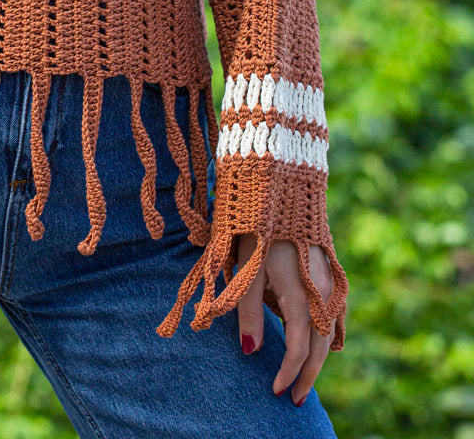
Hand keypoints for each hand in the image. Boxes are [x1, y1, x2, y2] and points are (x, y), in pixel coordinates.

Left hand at [236, 234, 334, 405]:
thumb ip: (247, 309)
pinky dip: (331, 332)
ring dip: (320, 356)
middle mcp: (322, 290)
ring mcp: (331, 280)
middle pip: (321, 345)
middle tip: (294, 398)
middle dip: (308, 374)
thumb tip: (250, 351)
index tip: (276, 390)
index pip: (299, 346)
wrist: (282, 185)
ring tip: (306, 376)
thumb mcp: (245, 266)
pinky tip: (330, 343)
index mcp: (300, 292)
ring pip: (332, 329)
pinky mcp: (331, 270)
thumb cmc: (256, 224)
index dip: (288, 371)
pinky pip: (337, 311)